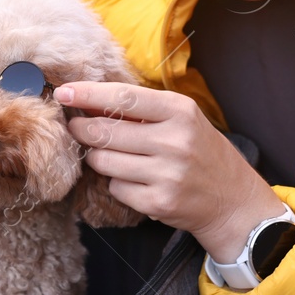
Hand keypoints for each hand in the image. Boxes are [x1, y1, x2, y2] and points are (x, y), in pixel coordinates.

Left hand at [56, 81, 286, 262]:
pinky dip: (117, 183)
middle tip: (76, 127)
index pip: (122, 98)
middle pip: (104, 131)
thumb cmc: (200, 151)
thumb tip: (87, 101)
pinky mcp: (158, 202)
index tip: (64, 92)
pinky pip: (115, 187)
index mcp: (180, 111)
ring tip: (114, 156)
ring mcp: (166, 174)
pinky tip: (135, 180)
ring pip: (103, 161)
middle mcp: (174, 141)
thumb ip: (140, 110)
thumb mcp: (181, 120)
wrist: (231, 199)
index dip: (88, 94)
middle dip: (82, 129)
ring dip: (99, 158)